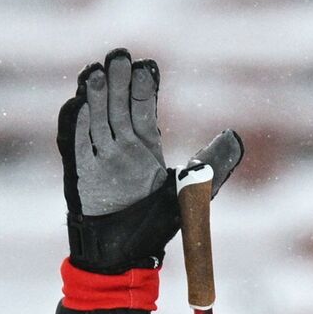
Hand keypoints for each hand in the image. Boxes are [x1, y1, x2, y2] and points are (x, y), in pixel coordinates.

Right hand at [57, 49, 243, 273]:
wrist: (124, 259)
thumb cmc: (156, 228)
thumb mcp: (190, 192)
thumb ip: (210, 165)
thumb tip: (236, 137)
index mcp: (145, 150)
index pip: (144, 110)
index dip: (145, 88)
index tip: (147, 64)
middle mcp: (120, 150)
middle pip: (118, 108)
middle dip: (119, 82)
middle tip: (119, 54)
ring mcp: (99, 162)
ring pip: (96, 122)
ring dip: (96, 96)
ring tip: (97, 71)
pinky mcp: (80, 177)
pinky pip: (77, 148)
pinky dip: (76, 126)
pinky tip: (77, 103)